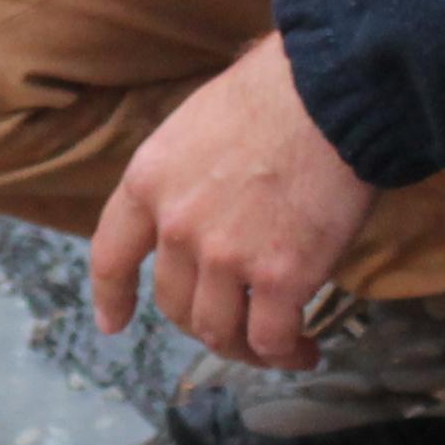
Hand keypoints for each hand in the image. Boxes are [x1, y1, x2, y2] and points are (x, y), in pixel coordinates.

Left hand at [90, 35, 376, 368]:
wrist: (332, 92)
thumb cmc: (277, 93)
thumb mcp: (199, 123)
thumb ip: (186, 176)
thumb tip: (205, 203)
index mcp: (149, 181)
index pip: (111, 254)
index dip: (112, 295)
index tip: (114, 323)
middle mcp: (176, 225)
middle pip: (174, 303)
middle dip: (203, 322)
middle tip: (237, 326)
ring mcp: (224, 255)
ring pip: (218, 330)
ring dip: (246, 349)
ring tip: (279, 348)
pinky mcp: (278, 277)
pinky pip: (268, 338)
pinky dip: (284, 353)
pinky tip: (305, 348)